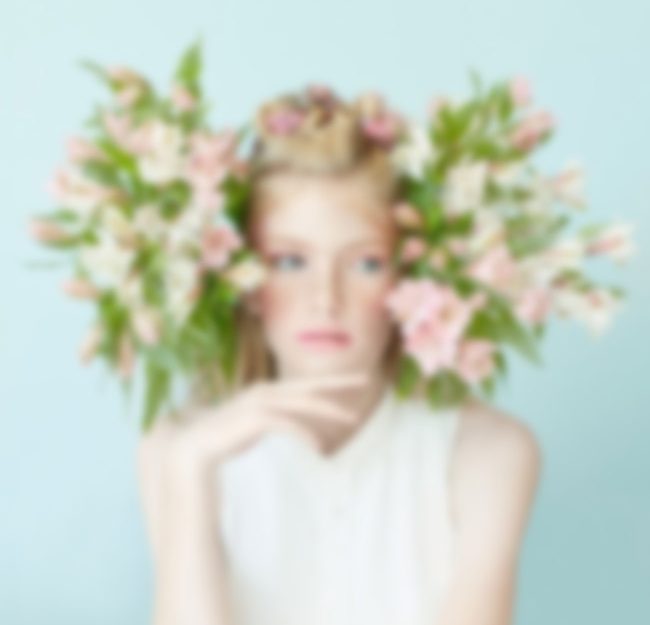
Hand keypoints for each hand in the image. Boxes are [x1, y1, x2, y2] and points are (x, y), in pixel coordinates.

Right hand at [165, 371, 371, 474]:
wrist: (190, 450)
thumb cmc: (220, 437)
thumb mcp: (251, 426)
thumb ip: (270, 419)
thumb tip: (288, 423)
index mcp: (266, 393)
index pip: (304, 385)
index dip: (330, 382)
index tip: (354, 381)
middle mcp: (264, 392)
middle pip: (309, 386)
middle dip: (338, 383)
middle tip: (366, 379)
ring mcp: (258, 404)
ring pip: (302, 402)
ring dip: (328, 408)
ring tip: (352, 417)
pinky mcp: (252, 419)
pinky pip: (287, 424)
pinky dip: (304, 433)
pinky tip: (319, 447)